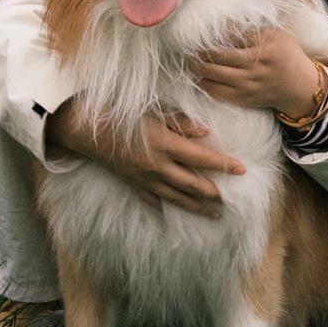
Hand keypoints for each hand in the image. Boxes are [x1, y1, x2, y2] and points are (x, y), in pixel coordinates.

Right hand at [45, 102, 244, 216]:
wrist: (86, 129)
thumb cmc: (121, 113)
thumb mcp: (153, 111)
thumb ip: (180, 122)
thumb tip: (206, 132)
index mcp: (165, 145)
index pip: (202, 158)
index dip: (224, 164)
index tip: (242, 169)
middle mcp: (158, 166)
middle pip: (193, 185)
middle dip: (214, 194)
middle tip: (231, 201)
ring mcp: (145, 179)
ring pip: (177, 198)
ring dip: (198, 207)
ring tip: (215, 214)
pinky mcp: (133, 184)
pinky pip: (152, 200)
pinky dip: (164, 207)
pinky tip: (172, 215)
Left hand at [195, 27, 318, 117]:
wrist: (299, 87)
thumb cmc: (288, 55)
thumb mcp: (279, 35)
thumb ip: (256, 28)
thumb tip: (227, 22)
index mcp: (265, 47)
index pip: (233, 36)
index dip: (215, 33)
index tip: (202, 30)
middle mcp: (256, 67)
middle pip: (220, 56)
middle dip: (201, 50)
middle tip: (190, 45)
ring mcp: (249, 84)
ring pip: (215, 75)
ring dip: (199, 67)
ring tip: (191, 60)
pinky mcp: (245, 98)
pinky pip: (218, 93)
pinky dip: (206, 84)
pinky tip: (200, 77)